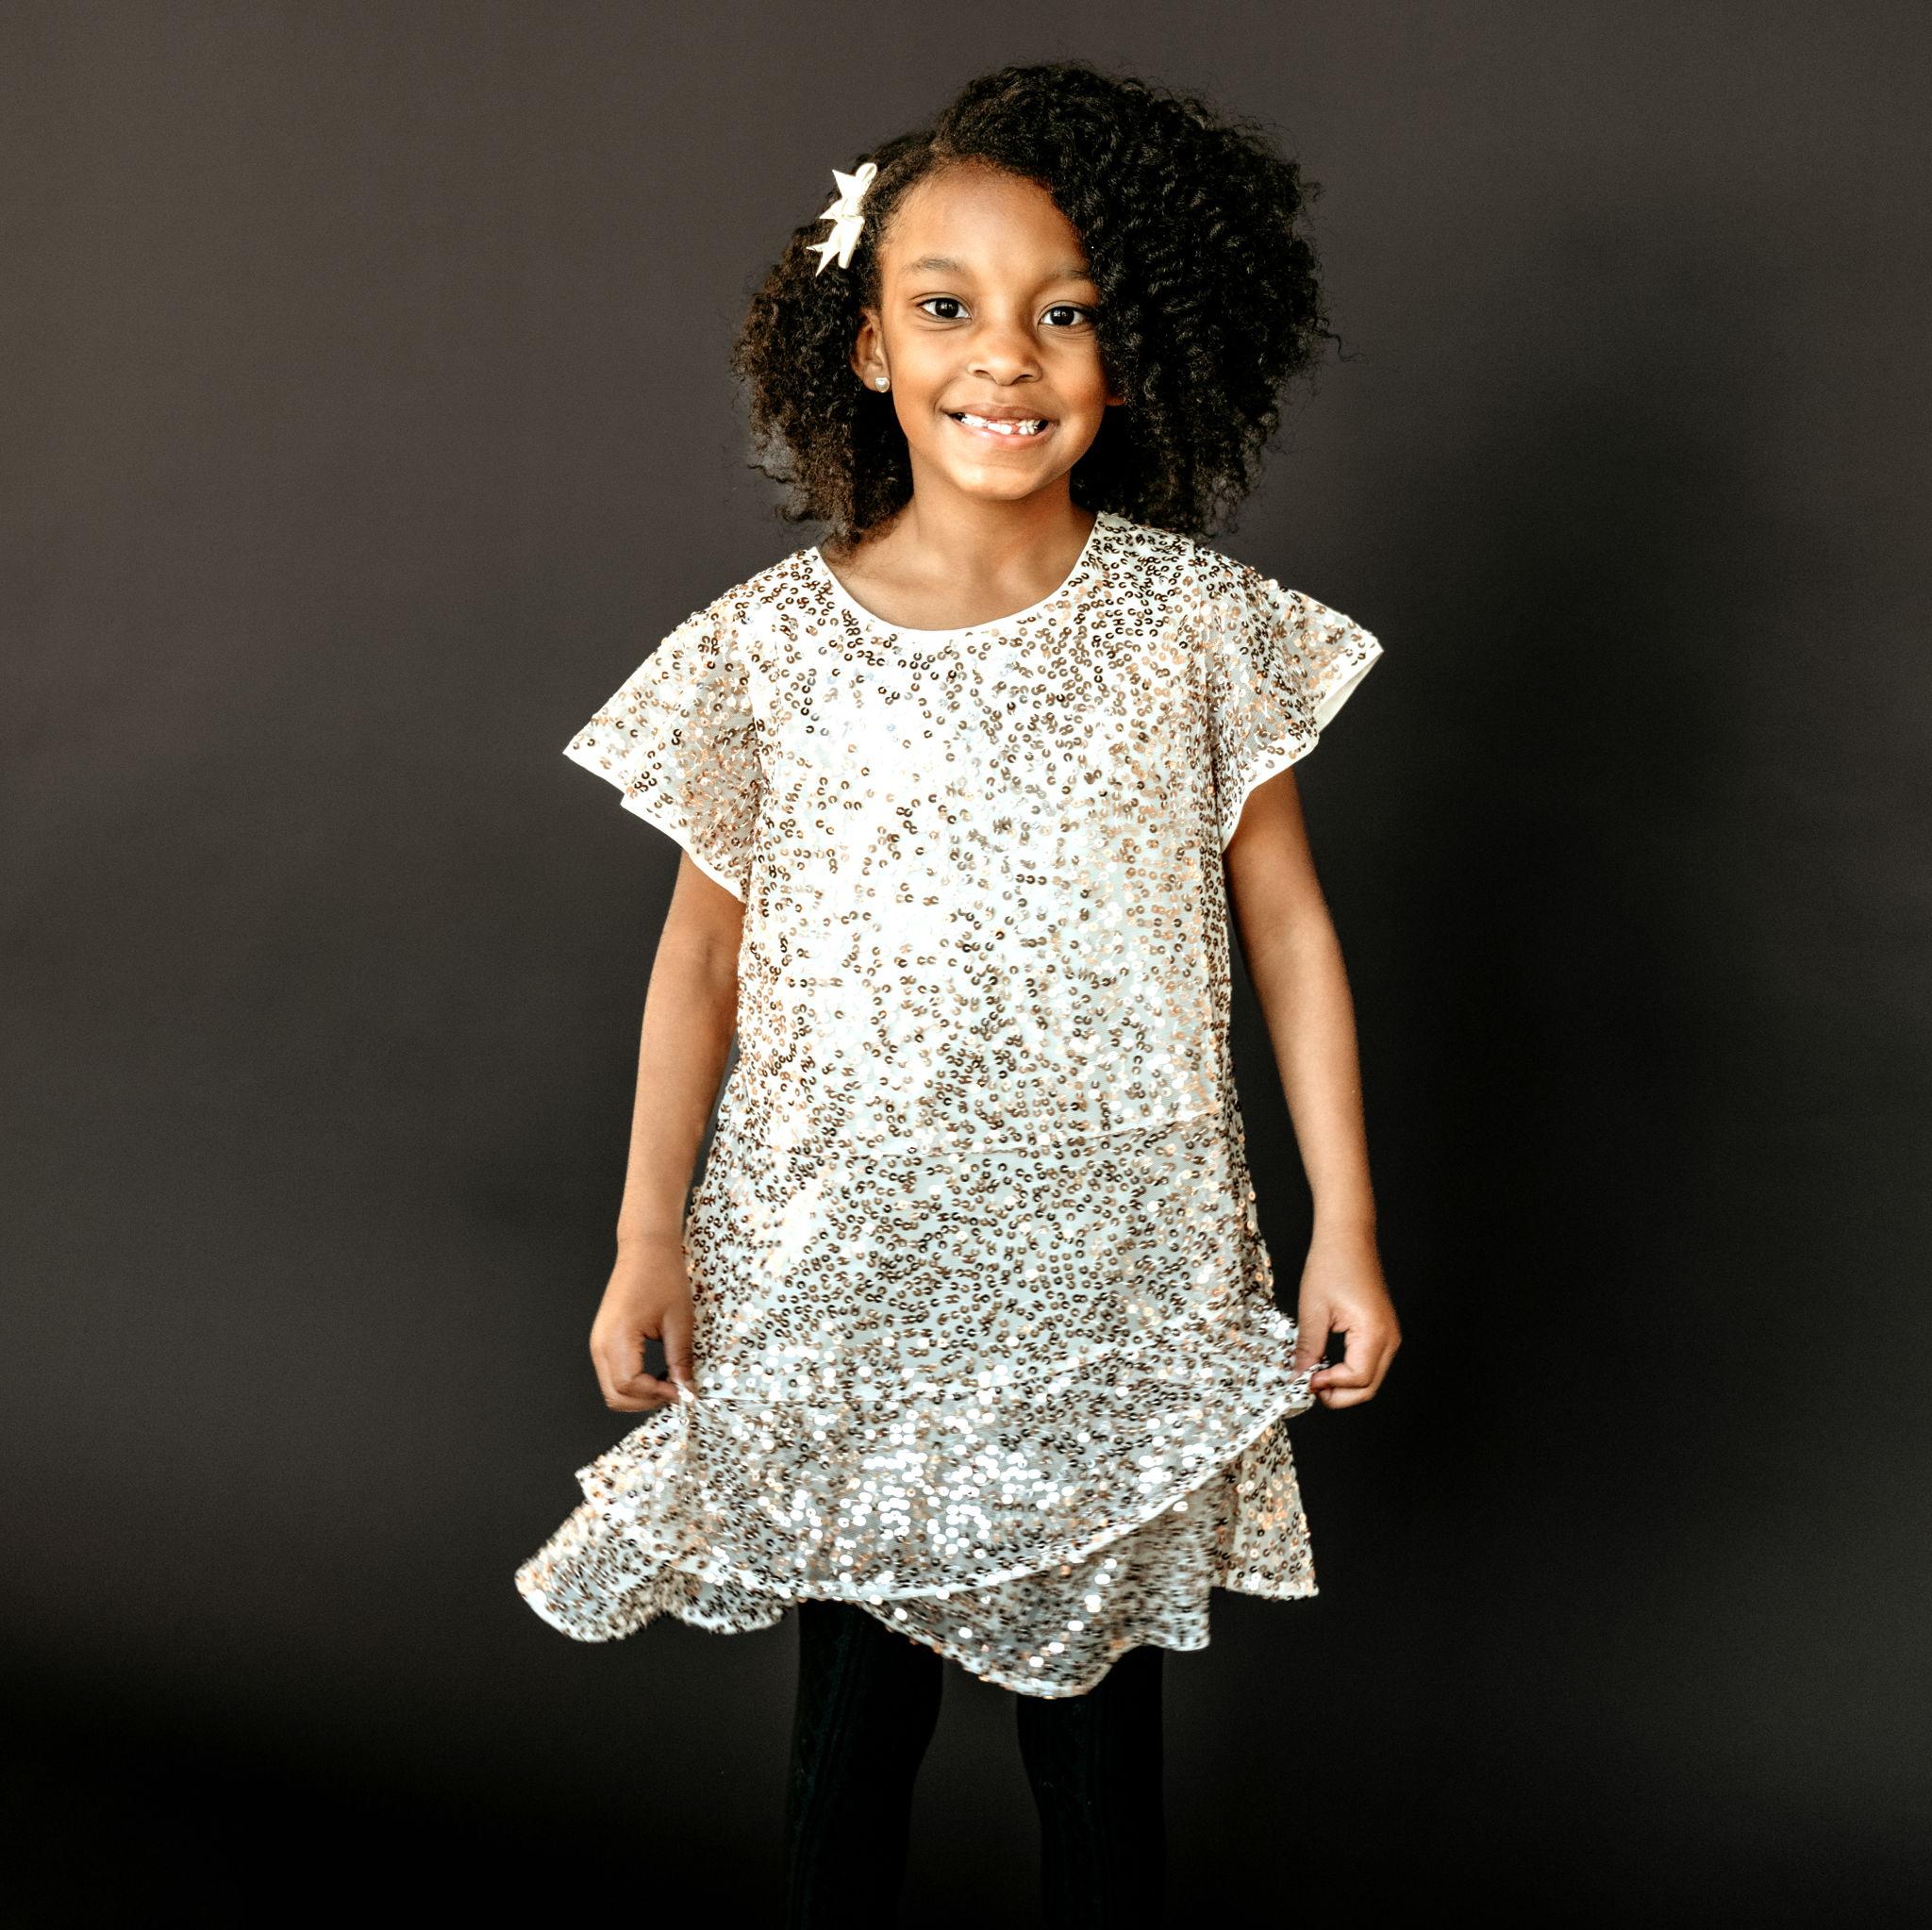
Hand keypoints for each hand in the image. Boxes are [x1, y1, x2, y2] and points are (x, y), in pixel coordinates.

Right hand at [589, 1233, 698, 1412]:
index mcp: (618, 1338)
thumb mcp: (679, 1320)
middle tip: (676, 1392)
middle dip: (646, 1402)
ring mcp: (598, 1343)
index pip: (630, 1386)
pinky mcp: (603, 1340)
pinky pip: (613, 1374)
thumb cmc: (662, 1276)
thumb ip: (680, 1359)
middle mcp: (600, 1345)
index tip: (683, 1392)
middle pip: (615, 1396)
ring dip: (639, 1395)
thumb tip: (686, 1390)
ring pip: (612, 1389)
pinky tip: (656, 1374)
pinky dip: (633, 1383)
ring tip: (668, 1382)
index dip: (657, 1395)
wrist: (645, 1249)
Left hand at [1290, 1223, 1399, 1409]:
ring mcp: (1389, 1334)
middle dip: (1340, 1395)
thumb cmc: (1332, 1263)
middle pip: (1369, 1386)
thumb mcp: (1313, 1309)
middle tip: (1310, 1386)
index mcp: (1375, 1332)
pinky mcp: (1382, 1330)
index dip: (1331, 1386)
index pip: (1357, 1379)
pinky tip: (1327, 1364)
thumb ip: (1308, 1348)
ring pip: (1371, 1378)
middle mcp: (1389, 1337)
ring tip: (1315, 1375)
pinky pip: (1370, 1362)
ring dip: (1344, 1385)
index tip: (1306, 1380)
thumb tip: (1299, 1377)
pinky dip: (1350, 1371)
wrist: (1347, 1236)